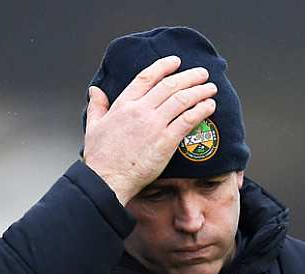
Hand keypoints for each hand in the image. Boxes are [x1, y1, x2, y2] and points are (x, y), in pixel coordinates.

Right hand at [83, 55, 217, 204]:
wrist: (106, 180)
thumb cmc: (99, 158)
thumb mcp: (93, 126)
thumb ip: (97, 106)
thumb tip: (95, 91)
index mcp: (123, 105)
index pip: (147, 78)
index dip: (163, 67)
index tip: (176, 61)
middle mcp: (140, 111)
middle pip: (169, 85)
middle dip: (189, 76)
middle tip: (202, 73)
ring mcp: (154, 125)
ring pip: (181, 100)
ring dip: (199, 91)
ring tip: (210, 88)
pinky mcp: (165, 142)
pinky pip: (188, 120)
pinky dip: (201, 110)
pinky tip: (209, 106)